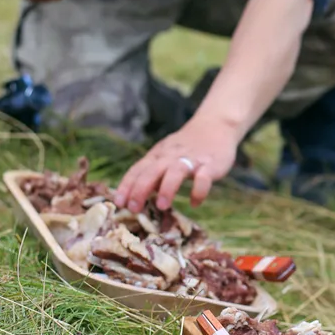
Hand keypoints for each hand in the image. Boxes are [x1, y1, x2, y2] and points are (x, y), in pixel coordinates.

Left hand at [115, 116, 239, 212]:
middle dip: (140, 189)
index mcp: (158, 155)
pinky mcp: (210, 164)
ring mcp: (191, 159)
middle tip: (133, 209)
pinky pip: (204, 177)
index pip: (138, 170)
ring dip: (166, 188)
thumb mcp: (166, 156)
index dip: (127, 186)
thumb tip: (135, 196)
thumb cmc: (187, 146)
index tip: (118, 203)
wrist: (215, 125)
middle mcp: (171, 156)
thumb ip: (152, 174)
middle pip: (152, 171)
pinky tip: (194, 203)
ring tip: (161, 206)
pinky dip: (198, 191)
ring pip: (176, 172)